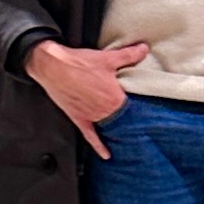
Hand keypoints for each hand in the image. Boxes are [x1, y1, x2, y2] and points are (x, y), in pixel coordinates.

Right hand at [26, 36, 149, 158]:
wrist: (51, 66)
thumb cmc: (79, 62)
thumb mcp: (107, 58)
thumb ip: (128, 55)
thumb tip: (144, 48)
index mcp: (115, 98)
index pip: (134, 109)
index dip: (142, 112)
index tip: (151, 118)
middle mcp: (104, 110)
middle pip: (122, 120)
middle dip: (130, 122)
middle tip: (142, 128)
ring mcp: (91, 116)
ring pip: (108, 128)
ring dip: (117, 132)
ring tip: (130, 139)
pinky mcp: (78, 118)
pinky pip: (90, 136)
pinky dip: (98, 146)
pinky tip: (106, 155)